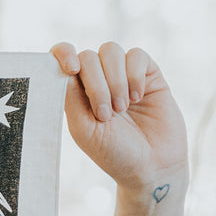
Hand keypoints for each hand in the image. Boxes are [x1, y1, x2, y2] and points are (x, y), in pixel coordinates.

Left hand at [50, 42, 187, 200]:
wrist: (152, 165)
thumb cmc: (113, 153)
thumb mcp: (84, 130)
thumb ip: (71, 100)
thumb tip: (62, 70)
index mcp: (76, 93)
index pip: (62, 58)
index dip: (62, 53)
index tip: (70, 68)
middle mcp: (98, 80)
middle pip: (88, 56)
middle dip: (96, 85)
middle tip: (106, 115)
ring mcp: (123, 75)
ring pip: (111, 50)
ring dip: (115, 81)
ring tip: (122, 109)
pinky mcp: (148, 74)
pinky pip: (136, 55)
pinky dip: (134, 75)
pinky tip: (137, 98)